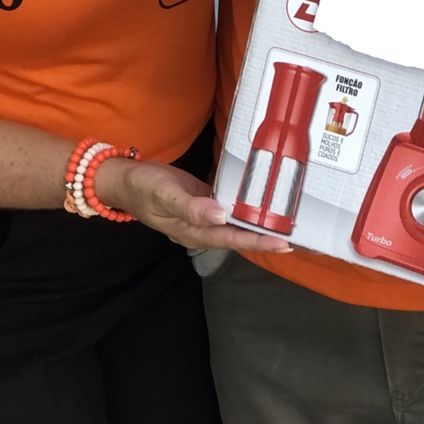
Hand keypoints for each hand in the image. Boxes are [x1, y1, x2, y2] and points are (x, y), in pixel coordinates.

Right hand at [93, 158, 292, 254]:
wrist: (126, 179)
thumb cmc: (143, 187)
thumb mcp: (164, 194)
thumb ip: (191, 207)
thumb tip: (220, 216)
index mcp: (193, 231)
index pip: (231, 239)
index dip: (257, 241)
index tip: (283, 243)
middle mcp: (202, 228)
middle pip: (239, 237)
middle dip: (266, 238)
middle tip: (297, 237)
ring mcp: (204, 216)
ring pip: (235, 225)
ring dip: (259, 225)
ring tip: (286, 223)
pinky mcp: (204, 202)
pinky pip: (228, 209)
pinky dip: (245, 209)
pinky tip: (261, 203)